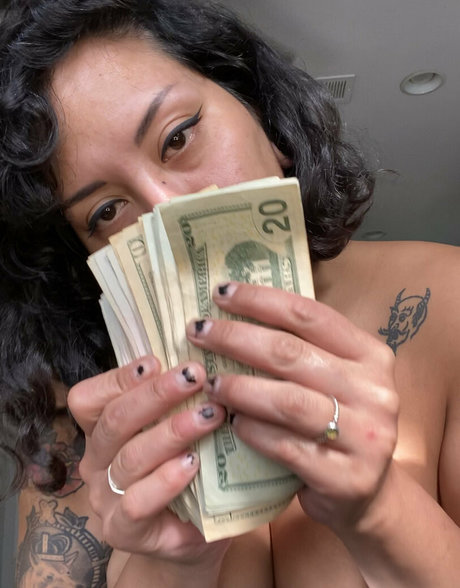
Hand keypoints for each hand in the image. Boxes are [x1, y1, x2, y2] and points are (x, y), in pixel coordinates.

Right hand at [67, 357, 228, 563]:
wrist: (193, 532)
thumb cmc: (184, 469)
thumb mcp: (174, 429)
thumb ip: (173, 402)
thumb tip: (198, 363)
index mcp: (101, 432)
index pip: (89, 399)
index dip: (118, 378)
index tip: (156, 361)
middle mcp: (96, 462)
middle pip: (114, 421)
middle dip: (157, 394)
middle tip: (194, 376)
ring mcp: (105, 498)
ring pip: (130, 458)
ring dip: (172, 432)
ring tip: (209, 416)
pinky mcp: (122, 531)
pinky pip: (137, 503)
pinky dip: (165, 480)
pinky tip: (192, 464)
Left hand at [186, 282, 398, 537]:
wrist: (368, 491)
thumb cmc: (339, 422)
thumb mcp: (334, 378)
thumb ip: (302, 350)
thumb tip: (235, 315)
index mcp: (370, 355)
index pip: (309, 315)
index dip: (261, 300)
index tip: (221, 293)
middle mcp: (374, 390)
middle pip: (291, 353)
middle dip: (236, 338)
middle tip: (198, 332)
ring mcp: (365, 436)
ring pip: (288, 401)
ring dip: (240, 388)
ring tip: (209, 382)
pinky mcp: (347, 477)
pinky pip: (286, 446)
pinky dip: (252, 430)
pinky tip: (231, 421)